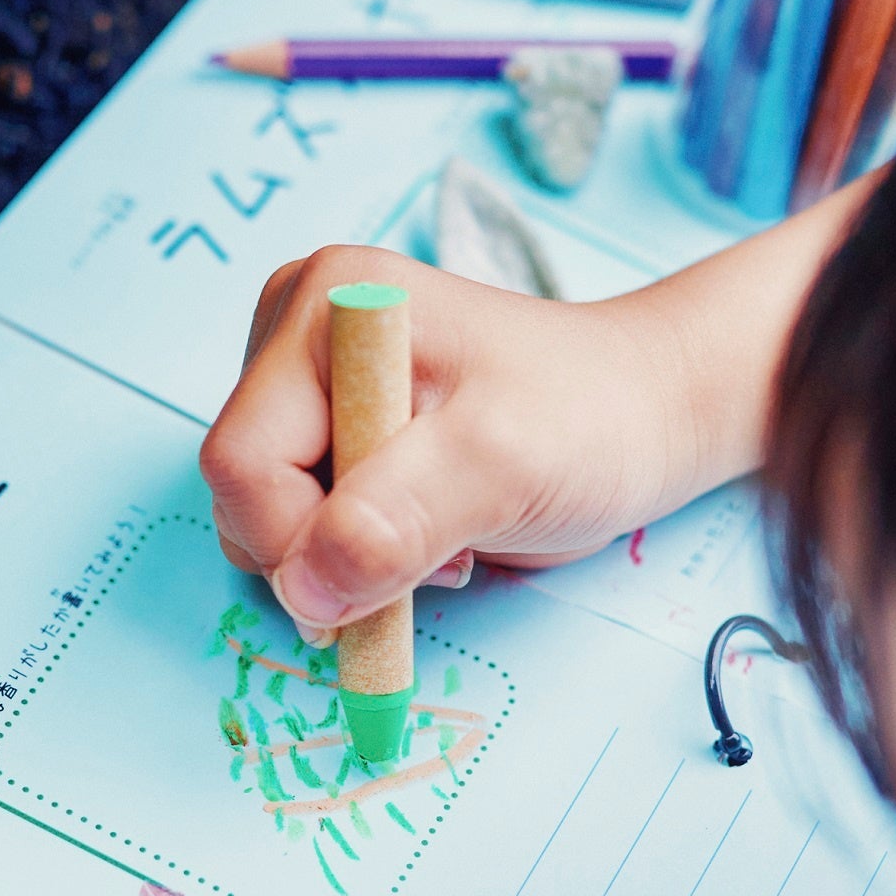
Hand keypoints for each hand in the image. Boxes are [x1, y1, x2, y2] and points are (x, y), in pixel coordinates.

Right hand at [202, 189, 866, 640]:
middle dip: (331, 550)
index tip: (405, 562)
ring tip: (444, 530)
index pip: (243, 460)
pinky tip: (433, 529)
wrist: (652, 413)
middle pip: (245, 492)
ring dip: (350, 559)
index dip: (303, 539)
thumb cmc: (592, 418)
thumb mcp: (500, 464)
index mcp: (320, 305)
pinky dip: (362, 554)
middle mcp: (297, 332)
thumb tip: (301, 590)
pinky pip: (305, 526)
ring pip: (270, 521)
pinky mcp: (336, 430)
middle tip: (438, 541)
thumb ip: (393, 521)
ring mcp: (314, 384)